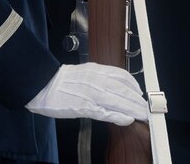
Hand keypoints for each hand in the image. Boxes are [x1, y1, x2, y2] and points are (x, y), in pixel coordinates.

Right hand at [26, 63, 149, 124]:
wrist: (42, 83)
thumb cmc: (61, 80)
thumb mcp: (83, 71)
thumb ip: (98, 76)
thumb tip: (113, 83)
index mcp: (96, 70)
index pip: (121, 76)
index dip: (134, 85)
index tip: (141, 93)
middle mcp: (96, 80)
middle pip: (123, 90)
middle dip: (137, 100)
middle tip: (147, 107)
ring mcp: (91, 93)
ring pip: (118, 101)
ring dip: (133, 108)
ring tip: (142, 114)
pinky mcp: (84, 106)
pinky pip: (105, 112)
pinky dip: (118, 116)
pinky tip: (127, 119)